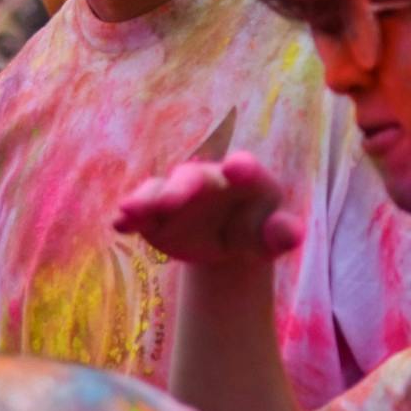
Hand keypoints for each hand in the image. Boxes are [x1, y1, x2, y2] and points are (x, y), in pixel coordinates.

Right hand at [114, 150, 303, 265]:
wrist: (226, 244)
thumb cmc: (257, 233)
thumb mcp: (272, 238)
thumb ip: (281, 234)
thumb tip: (290, 234)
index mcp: (245, 177)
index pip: (244, 167)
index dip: (240, 167)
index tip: (236, 167)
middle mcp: (207, 178)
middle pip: (192, 177)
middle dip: (181, 188)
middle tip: (170, 202)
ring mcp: (177, 193)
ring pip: (158, 189)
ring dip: (145, 199)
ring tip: (131, 211)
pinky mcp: (154, 214)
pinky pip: (138, 211)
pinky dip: (128, 217)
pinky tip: (119, 225)